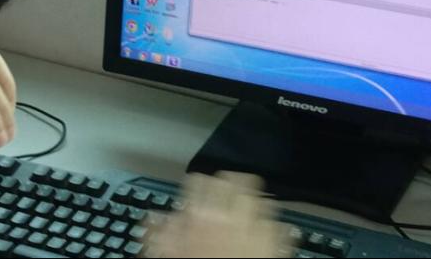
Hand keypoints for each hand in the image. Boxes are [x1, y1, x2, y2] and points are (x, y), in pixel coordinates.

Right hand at [148, 173, 289, 257]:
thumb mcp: (172, 255)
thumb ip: (161, 234)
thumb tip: (154, 219)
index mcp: (199, 218)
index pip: (199, 181)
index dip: (198, 184)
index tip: (199, 191)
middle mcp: (228, 216)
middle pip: (232, 180)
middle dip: (229, 186)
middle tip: (225, 195)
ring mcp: (255, 227)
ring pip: (258, 196)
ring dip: (252, 202)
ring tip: (246, 211)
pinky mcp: (274, 242)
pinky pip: (276, 222)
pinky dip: (269, 226)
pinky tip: (262, 233)